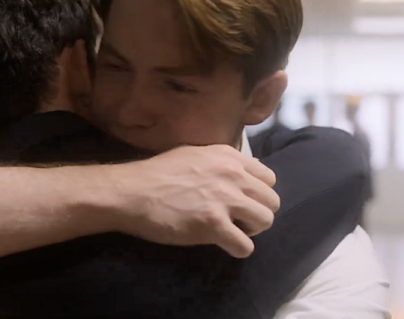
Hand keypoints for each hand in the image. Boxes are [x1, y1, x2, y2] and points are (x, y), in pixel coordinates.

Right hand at [111, 144, 279, 258]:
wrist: (131, 192)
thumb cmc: (157, 173)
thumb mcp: (194, 154)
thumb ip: (223, 160)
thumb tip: (252, 164)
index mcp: (228, 156)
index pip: (268, 177)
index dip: (257, 193)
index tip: (241, 201)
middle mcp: (231, 174)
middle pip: (272, 201)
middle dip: (258, 213)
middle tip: (238, 220)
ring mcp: (223, 199)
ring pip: (265, 221)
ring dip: (251, 231)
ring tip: (231, 231)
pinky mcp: (213, 224)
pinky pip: (245, 246)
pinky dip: (237, 249)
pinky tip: (222, 244)